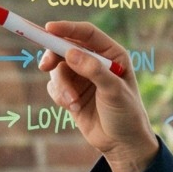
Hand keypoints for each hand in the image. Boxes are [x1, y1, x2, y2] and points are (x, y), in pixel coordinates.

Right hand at [38, 22, 156, 171]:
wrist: (122, 143)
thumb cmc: (126, 114)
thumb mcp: (114, 91)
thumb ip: (94, 71)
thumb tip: (70, 53)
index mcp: (112, 54)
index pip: (87, 34)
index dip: (67, 28)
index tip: (49, 29)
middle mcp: (95, 61)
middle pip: (65, 47)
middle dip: (54, 57)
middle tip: (46, 66)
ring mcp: (82, 76)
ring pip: (58, 69)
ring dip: (61, 86)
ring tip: (72, 102)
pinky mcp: (71, 91)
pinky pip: (54, 86)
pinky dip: (59, 95)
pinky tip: (72, 108)